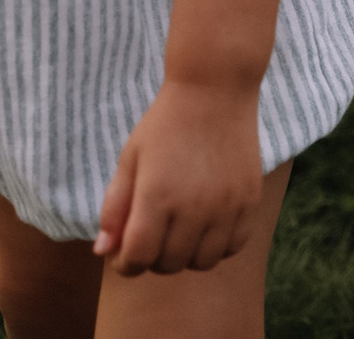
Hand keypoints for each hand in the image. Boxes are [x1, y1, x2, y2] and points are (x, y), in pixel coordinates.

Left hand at [95, 79, 266, 274]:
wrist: (215, 89)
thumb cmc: (165, 123)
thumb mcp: (130, 159)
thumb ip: (114, 207)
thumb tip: (103, 251)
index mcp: (157, 197)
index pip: (138, 258)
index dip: (125, 264)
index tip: (124, 253)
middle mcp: (194, 207)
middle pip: (169, 264)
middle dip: (152, 258)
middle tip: (151, 237)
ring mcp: (226, 206)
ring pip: (203, 262)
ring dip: (186, 256)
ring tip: (179, 234)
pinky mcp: (250, 200)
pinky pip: (234, 246)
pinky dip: (218, 247)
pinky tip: (207, 228)